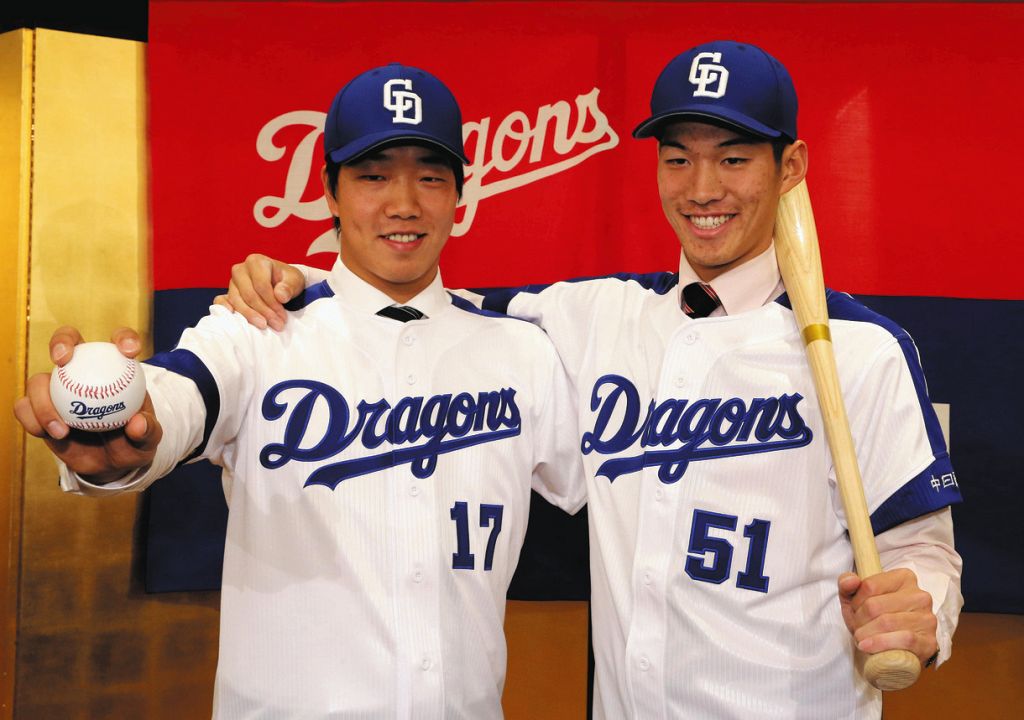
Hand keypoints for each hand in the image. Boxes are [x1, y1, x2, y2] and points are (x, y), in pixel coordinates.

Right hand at [13, 326, 161, 483]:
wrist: (110, 464)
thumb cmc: (133, 443)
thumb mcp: (149, 438)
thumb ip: (147, 430)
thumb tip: (137, 424)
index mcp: (116, 367)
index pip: (120, 341)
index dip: (124, 338)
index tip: (129, 351)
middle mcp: (83, 370)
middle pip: (67, 341)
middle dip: (61, 342)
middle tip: (63, 360)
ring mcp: (57, 389)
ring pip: (38, 380)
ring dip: (43, 401)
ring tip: (62, 429)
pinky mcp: (37, 410)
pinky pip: (25, 408)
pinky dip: (33, 419)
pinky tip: (49, 434)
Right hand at [213, 253, 304, 330]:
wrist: (280, 283)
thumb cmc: (287, 280)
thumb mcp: (295, 280)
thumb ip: (289, 287)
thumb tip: (280, 296)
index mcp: (256, 261)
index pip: (261, 285)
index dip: (272, 303)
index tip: (282, 316)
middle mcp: (240, 270)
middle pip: (249, 294)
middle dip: (264, 312)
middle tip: (277, 325)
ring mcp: (232, 282)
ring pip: (237, 300)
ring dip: (250, 315)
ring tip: (265, 326)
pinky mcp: (227, 293)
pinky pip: (220, 300)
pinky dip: (224, 308)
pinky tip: (233, 317)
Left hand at [838, 568, 937, 665]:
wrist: (893, 653)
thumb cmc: (873, 620)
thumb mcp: (855, 599)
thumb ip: (847, 584)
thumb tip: (851, 580)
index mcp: (904, 578)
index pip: (870, 585)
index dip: (855, 602)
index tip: (855, 611)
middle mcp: (919, 595)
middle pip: (875, 605)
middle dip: (859, 620)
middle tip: (857, 629)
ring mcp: (927, 618)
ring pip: (887, 622)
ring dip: (866, 634)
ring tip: (861, 639)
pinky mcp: (929, 641)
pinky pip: (904, 639)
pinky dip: (880, 644)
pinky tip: (868, 647)